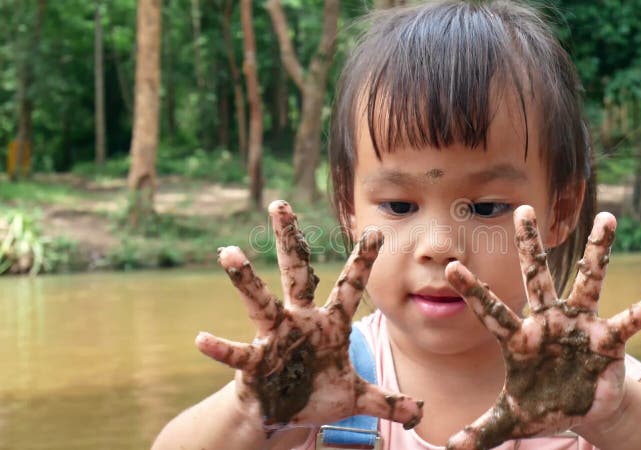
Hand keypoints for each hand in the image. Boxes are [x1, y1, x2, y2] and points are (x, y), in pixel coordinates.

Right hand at [195, 200, 422, 434]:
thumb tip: (420, 411)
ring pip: (260, 302)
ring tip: (228, 252)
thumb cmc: (318, 394)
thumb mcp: (355, 397)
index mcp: (330, 323)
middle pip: (296, 273)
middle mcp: (301, 320)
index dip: (362, 260)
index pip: (349, 285)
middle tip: (280, 205)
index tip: (376, 230)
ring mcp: (275, 337)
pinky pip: (238, 354)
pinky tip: (202, 340)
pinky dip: (221, 349)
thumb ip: (387, 401)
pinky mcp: (255, 362)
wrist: (283, 413)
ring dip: (245, 280)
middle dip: (289, 241)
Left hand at [443, 206, 640, 449]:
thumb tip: (452, 449)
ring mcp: (579, 325)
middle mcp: (548, 321)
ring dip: (599, 251)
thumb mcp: (512, 421)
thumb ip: (484, 431)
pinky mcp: (608, 339)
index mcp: (519, 338)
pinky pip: (630, 320)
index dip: (473, 291)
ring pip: (588, 280)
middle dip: (530, 244)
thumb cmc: (541, 405)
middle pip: (536, 276)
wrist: (579, 409)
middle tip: (523, 208)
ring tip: (608, 216)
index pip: (490, 311)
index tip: (451, 268)